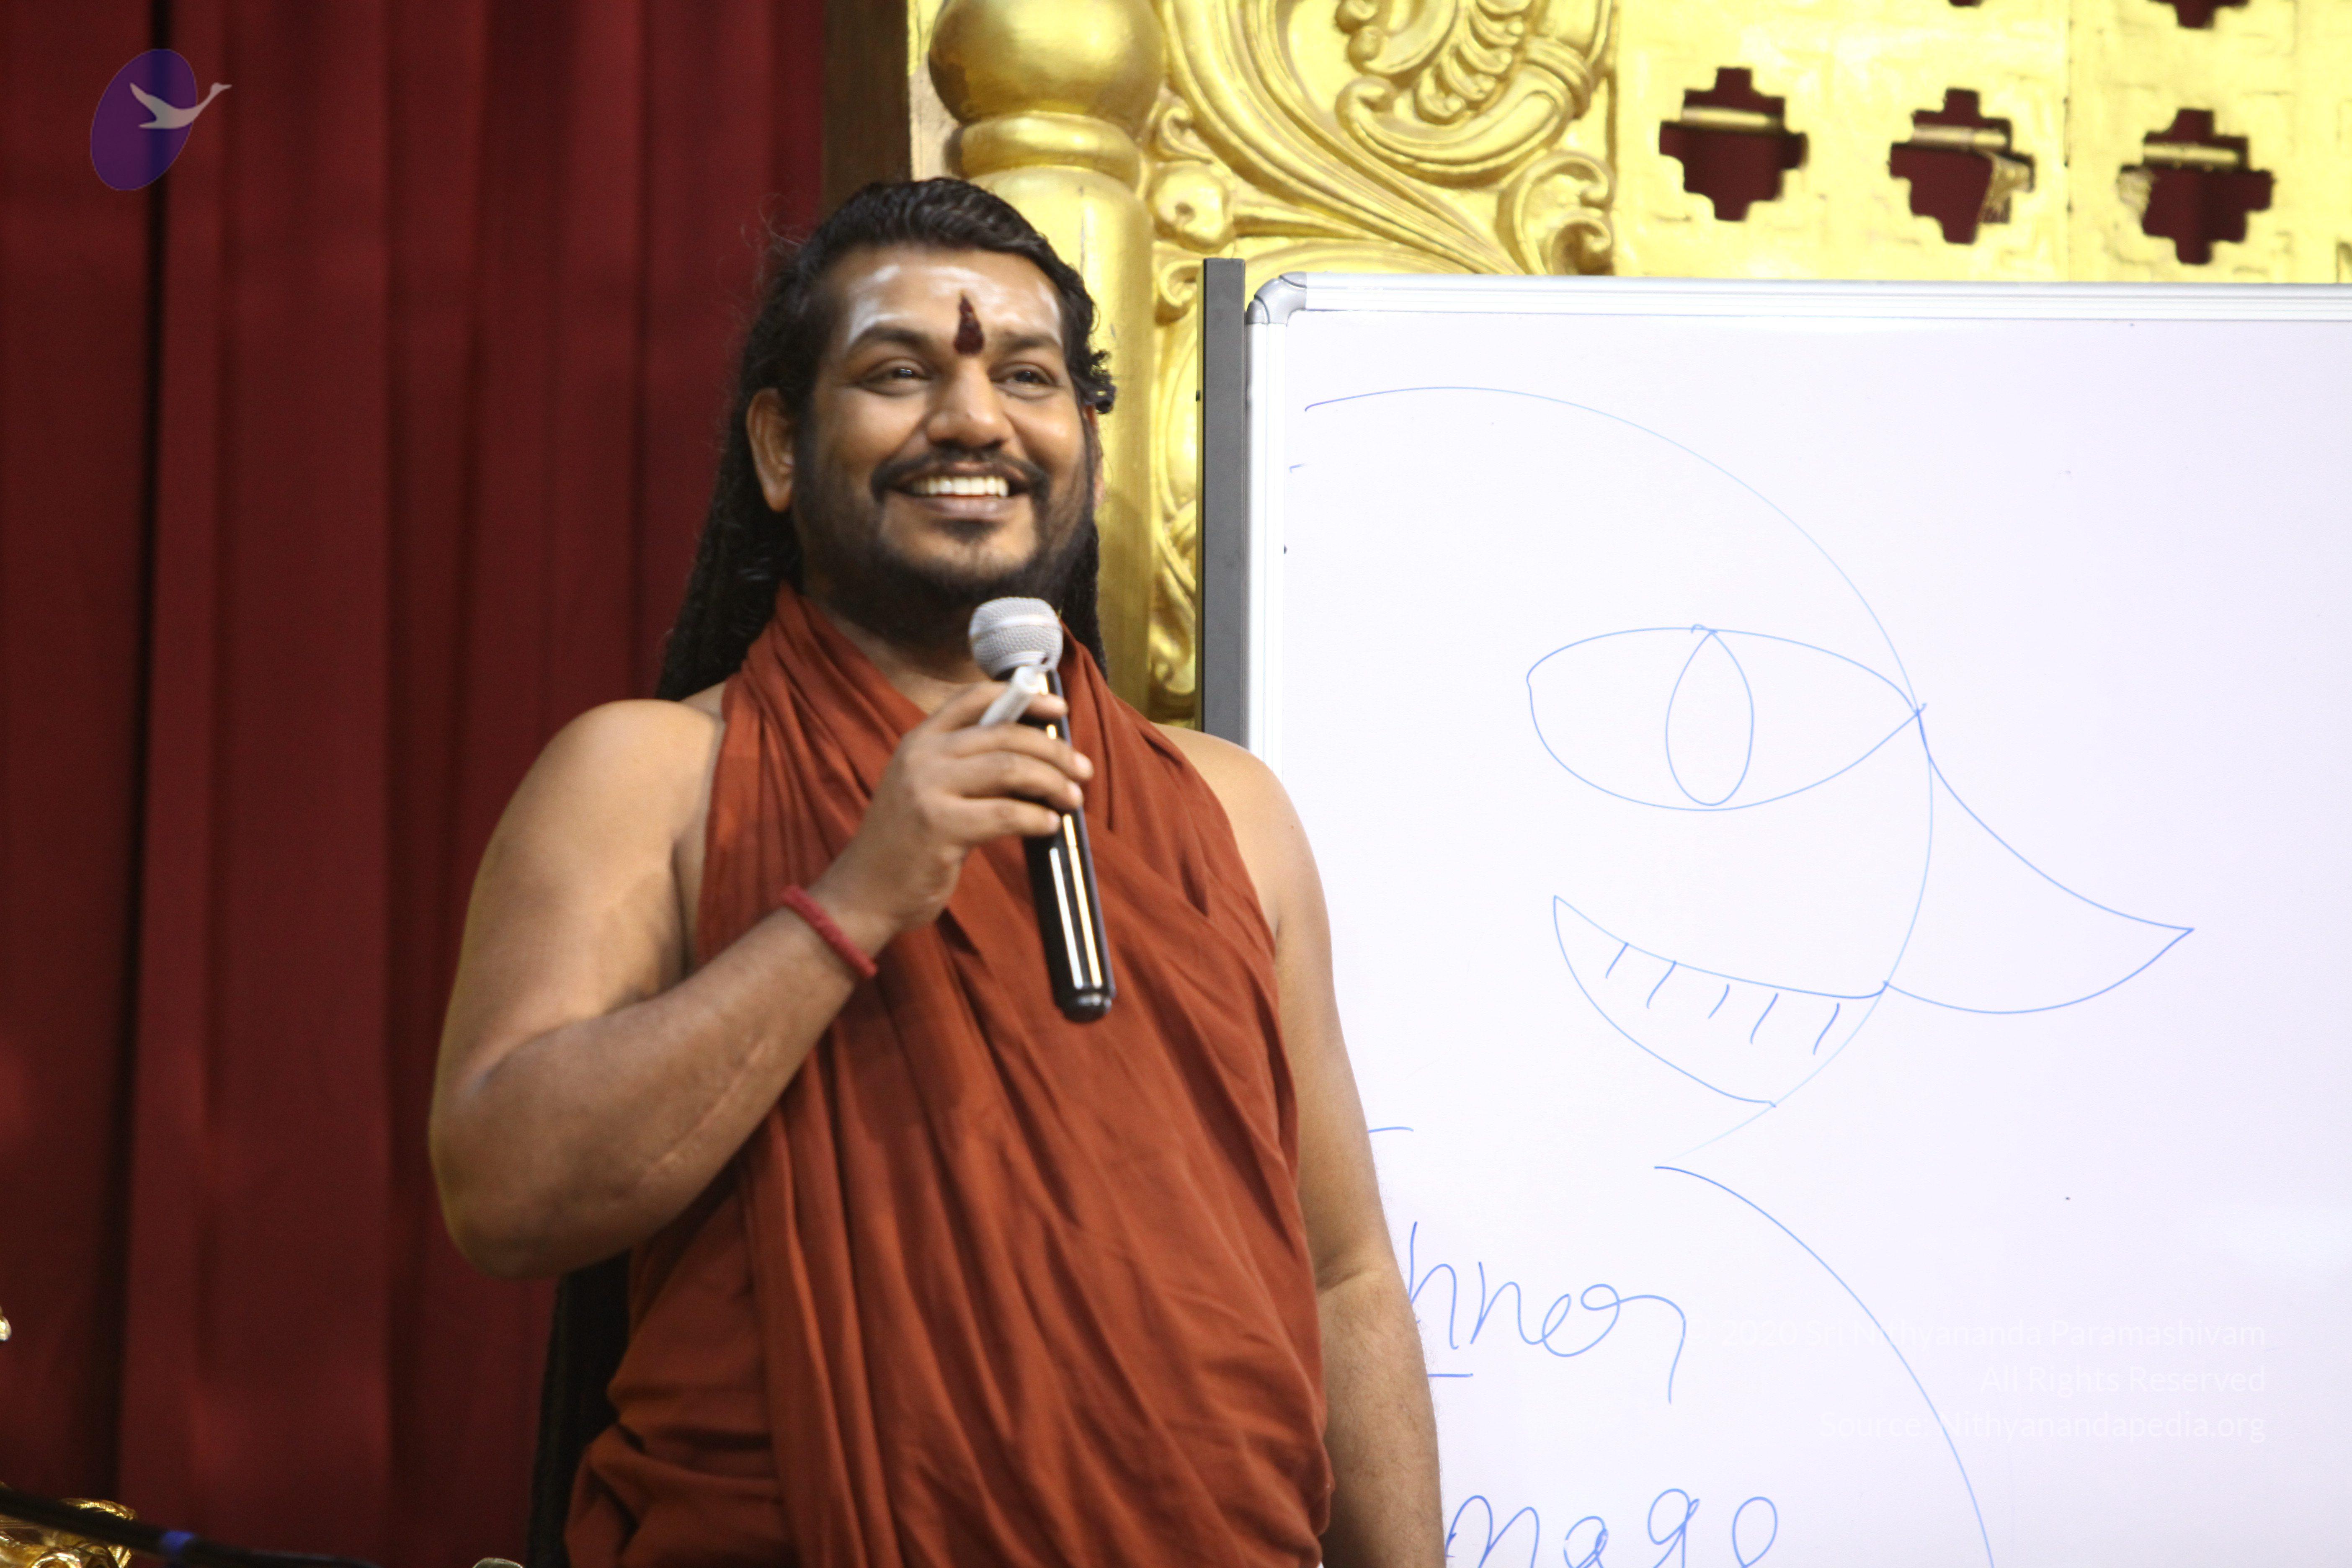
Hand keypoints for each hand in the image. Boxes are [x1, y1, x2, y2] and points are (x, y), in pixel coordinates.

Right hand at [810, 681, 1093, 947]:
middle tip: (1082, 770)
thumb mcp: (926, 788)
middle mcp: (922, 756)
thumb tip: (1036, 755)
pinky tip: (1049, 826)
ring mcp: (928, 790)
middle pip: (1005, 734)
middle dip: (1053, 751)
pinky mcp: (940, 827)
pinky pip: (1006, 814)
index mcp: (919, 740)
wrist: (865, 892)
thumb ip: (966, 765)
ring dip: (1052, 783)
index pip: (974, 699)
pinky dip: (1037, 818)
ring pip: (1010, 768)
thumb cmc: (907, 843)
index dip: (1024, 697)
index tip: (1059, 707)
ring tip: (1073, 799)